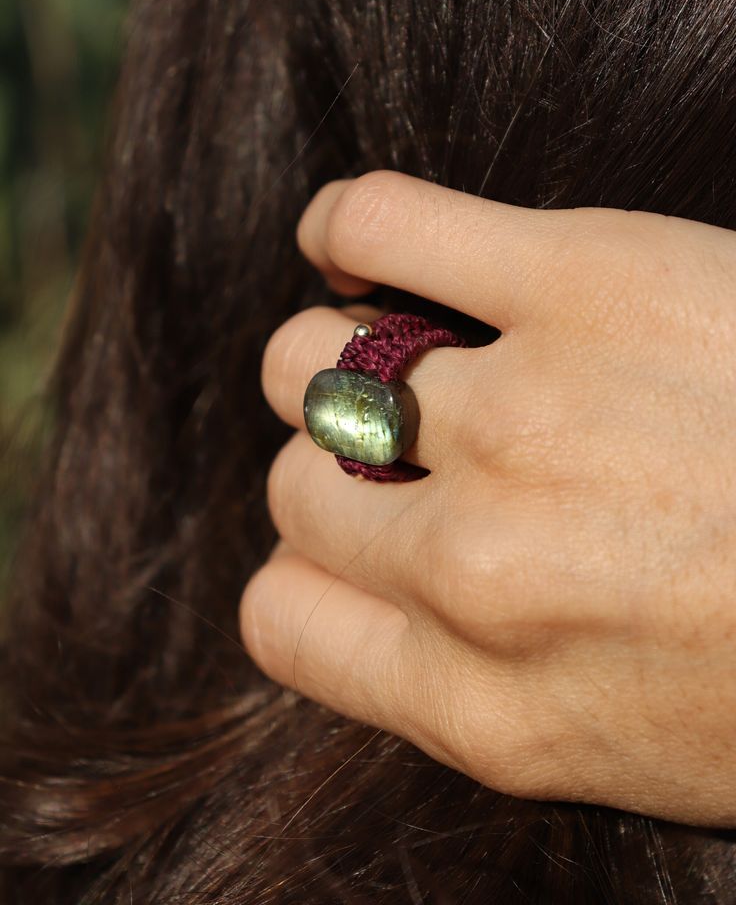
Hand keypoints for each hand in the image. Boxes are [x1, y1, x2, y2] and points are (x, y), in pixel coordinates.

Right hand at [240, 168, 735, 826]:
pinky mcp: (583, 280)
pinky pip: (383, 225)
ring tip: (406, 351)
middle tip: (418, 450)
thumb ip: (464, 688)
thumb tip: (377, 591)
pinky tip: (361, 241)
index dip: (309, 572)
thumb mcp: (620, 748)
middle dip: (342, 470)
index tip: (359, 542)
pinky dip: (349, 226)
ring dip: (335, 358)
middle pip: (300, 490)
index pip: (280, 618)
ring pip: (311, 362)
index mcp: (487, 705)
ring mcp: (522, 416)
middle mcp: (480, 569)